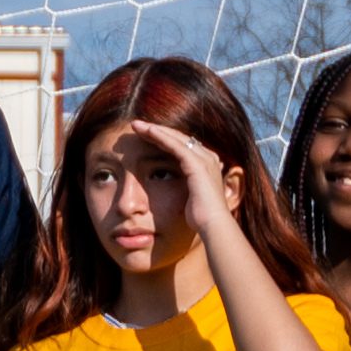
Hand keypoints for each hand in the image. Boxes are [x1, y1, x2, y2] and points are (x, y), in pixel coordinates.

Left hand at [122, 115, 244, 221]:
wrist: (214, 225)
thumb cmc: (201, 218)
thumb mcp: (191, 198)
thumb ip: (185, 189)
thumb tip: (176, 193)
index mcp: (206, 164)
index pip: (182, 144)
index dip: (163, 138)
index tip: (145, 135)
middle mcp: (207, 157)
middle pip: (178, 137)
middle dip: (157, 130)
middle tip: (137, 125)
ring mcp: (204, 159)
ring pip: (175, 137)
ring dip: (155, 130)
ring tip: (136, 125)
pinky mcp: (197, 164)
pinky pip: (175, 145)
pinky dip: (160, 136)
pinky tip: (147, 131)